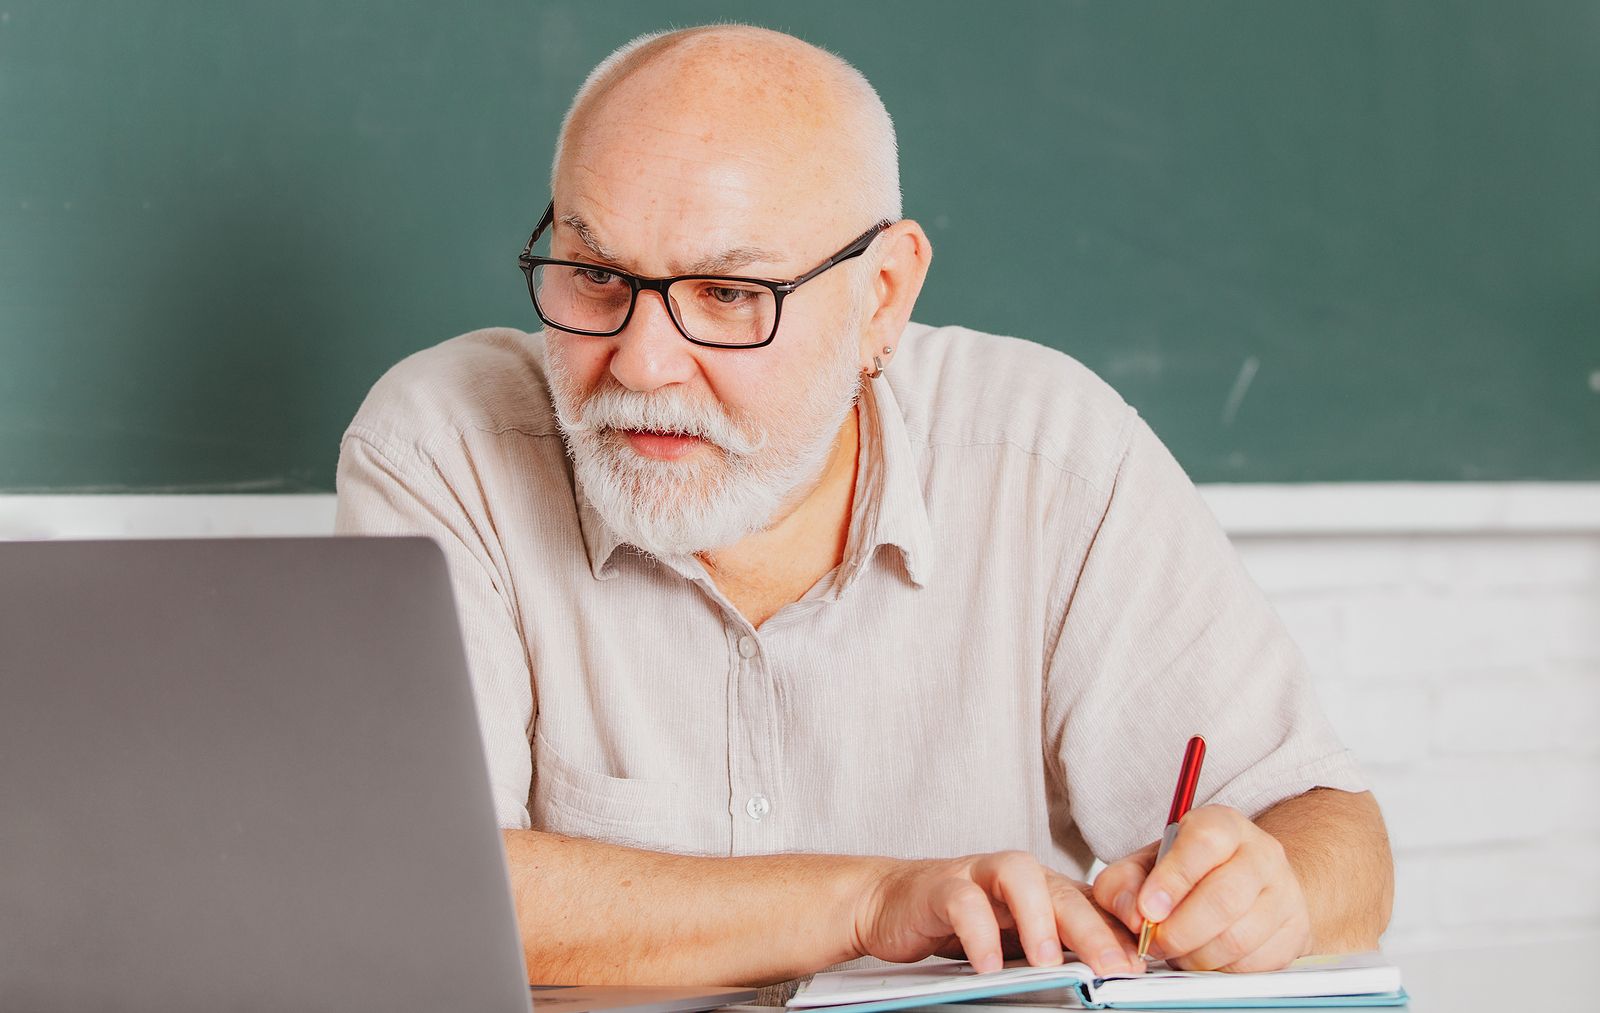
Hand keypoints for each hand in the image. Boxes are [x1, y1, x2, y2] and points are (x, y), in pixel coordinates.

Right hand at [853, 851, 1143, 977]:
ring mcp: (978, 875)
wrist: (888, 904)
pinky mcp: (940, 886)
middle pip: (1064, 890)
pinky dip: (978, 932)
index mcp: (1043, 890)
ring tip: (1049, 961)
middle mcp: (1017, 877)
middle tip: (1115, 966)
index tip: (1145, 964)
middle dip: (1094, 928)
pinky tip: (987, 965)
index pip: (1092, 904)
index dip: (1120, 930)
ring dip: (1039, 918)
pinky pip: (963, 901)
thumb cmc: (959, 924)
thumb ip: (1054, 951)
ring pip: (1019, 877)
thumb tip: (1106, 976)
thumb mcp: (1015, 941)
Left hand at [1092, 805, 1310, 971]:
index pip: (1203, 845)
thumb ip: (1123, 883)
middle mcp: (1261, 853)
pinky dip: (1221, 968)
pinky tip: (1205, 956)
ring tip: (1176, 951)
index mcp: (1222, 824)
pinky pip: (1254, 964)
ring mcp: (1284, 893)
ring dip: (1196, 955)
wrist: (1246, 884)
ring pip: (1238, 938)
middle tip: (1154, 943)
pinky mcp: (1295, 932)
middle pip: (1223, 899)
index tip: (1147, 910)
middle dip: (1179, 931)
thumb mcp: (1146, 864)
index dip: (1172, 880)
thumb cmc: (1188, 872)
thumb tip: (1132, 914)